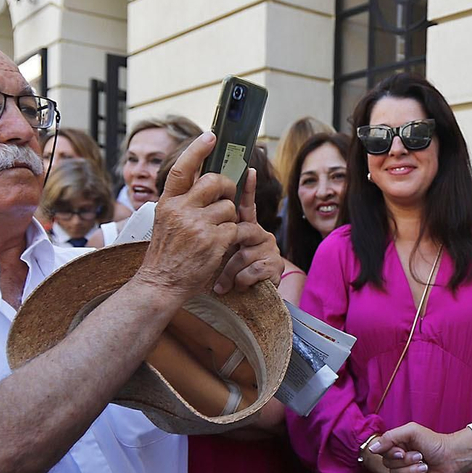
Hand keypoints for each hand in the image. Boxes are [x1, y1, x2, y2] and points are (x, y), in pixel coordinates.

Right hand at [133, 134, 239, 298]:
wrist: (160, 283)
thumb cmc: (166, 253)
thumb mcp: (166, 221)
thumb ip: (182, 202)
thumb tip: (206, 182)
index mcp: (167, 202)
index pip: (181, 168)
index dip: (197, 149)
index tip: (211, 135)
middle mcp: (180, 210)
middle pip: (215, 182)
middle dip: (227, 188)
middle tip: (227, 198)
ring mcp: (196, 225)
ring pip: (229, 207)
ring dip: (230, 218)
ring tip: (217, 232)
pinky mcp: (212, 241)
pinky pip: (236, 228)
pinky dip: (235, 236)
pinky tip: (224, 245)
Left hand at [213, 168, 283, 293]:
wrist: (245, 303)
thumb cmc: (227, 276)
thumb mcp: (216, 251)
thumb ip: (213, 231)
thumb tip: (197, 209)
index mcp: (244, 228)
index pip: (246, 205)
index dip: (249, 187)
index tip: (250, 170)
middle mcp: (260, 234)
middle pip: (241, 231)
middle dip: (225, 250)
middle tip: (214, 262)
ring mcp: (269, 249)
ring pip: (243, 253)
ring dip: (229, 272)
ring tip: (222, 284)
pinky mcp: (275, 266)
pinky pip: (251, 269)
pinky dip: (240, 282)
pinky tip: (236, 288)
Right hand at [371, 424, 471, 472]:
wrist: (451, 457)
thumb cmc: (434, 442)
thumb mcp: (411, 431)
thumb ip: (390, 437)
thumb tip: (372, 448)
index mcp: (396, 443)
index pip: (381, 451)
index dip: (391, 454)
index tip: (402, 451)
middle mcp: (399, 456)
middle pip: (388, 465)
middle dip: (405, 462)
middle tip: (420, 456)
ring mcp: (405, 469)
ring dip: (411, 471)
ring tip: (424, 466)